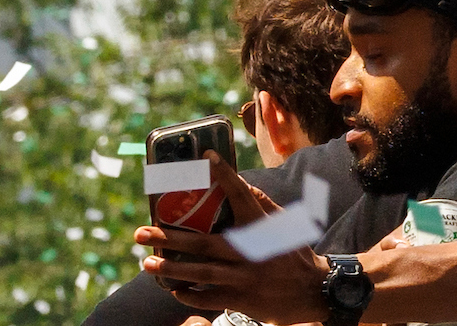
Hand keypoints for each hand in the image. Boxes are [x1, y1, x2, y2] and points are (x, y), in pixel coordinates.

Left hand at [136, 156, 325, 320]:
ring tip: (147, 264)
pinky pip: (208, 297)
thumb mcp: (286, 224)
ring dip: (170, 269)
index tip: (205, 156)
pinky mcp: (241, 298)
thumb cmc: (295, 253)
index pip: (240, 193)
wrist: (314, 291)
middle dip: (169, 238)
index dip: (223, 173)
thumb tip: (242, 184)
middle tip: (142, 232)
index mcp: (262, 225)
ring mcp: (243, 276)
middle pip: (202, 242)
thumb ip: (263, 204)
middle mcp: (249, 250)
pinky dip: (189, 294)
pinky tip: (173, 290)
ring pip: (199, 272)